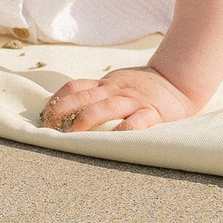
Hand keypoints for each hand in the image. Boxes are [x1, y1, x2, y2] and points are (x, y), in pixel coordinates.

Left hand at [39, 65, 201, 132]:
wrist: (178, 81)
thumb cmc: (143, 88)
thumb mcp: (116, 84)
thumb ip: (97, 93)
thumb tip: (67, 111)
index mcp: (105, 84)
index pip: (74, 87)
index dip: (56, 100)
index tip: (43, 116)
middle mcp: (115, 90)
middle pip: (82, 97)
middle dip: (61, 112)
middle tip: (47, 130)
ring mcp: (133, 101)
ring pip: (104, 108)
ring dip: (83, 121)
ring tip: (69, 137)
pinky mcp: (152, 112)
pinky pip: (136, 122)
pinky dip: (124, 131)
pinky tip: (112, 141)